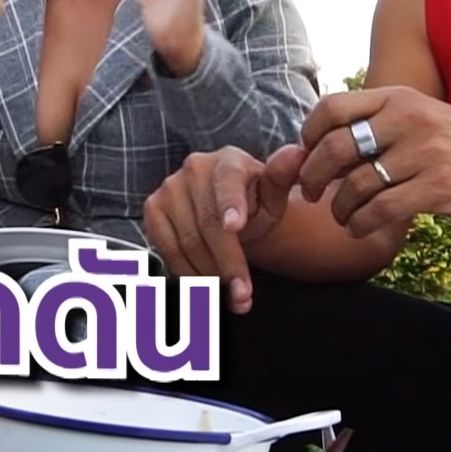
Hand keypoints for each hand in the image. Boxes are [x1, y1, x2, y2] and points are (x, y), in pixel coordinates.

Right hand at [142, 144, 303, 313]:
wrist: (227, 207)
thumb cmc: (255, 202)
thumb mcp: (275, 194)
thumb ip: (284, 178)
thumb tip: (296, 154)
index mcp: (228, 161)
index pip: (228, 183)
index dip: (231, 204)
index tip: (235, 226)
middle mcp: (194, 168)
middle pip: (208, 224)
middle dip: (227, 264)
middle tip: (243, 296)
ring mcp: (169, 188)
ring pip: (187, 241)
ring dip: (209, 276)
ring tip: (231, 297)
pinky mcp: (153, 209)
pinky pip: (167, 248)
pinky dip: (187, 273)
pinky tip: (206, 287)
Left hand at [294, 86, 450, 238]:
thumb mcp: (422, 117)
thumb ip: (379, 125)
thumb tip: (323, 146)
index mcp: (399, 99)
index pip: (332, 107)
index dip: (308, 133)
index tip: (306, 154)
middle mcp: (409, 120)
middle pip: (335, 147)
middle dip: (313, 175)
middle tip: (310, 192)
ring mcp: (425, 153)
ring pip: (357, 184)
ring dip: (339, 207)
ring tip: (342, 217)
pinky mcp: (439, 187)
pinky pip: (382, 209)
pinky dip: (361, 223)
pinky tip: (360, 228)